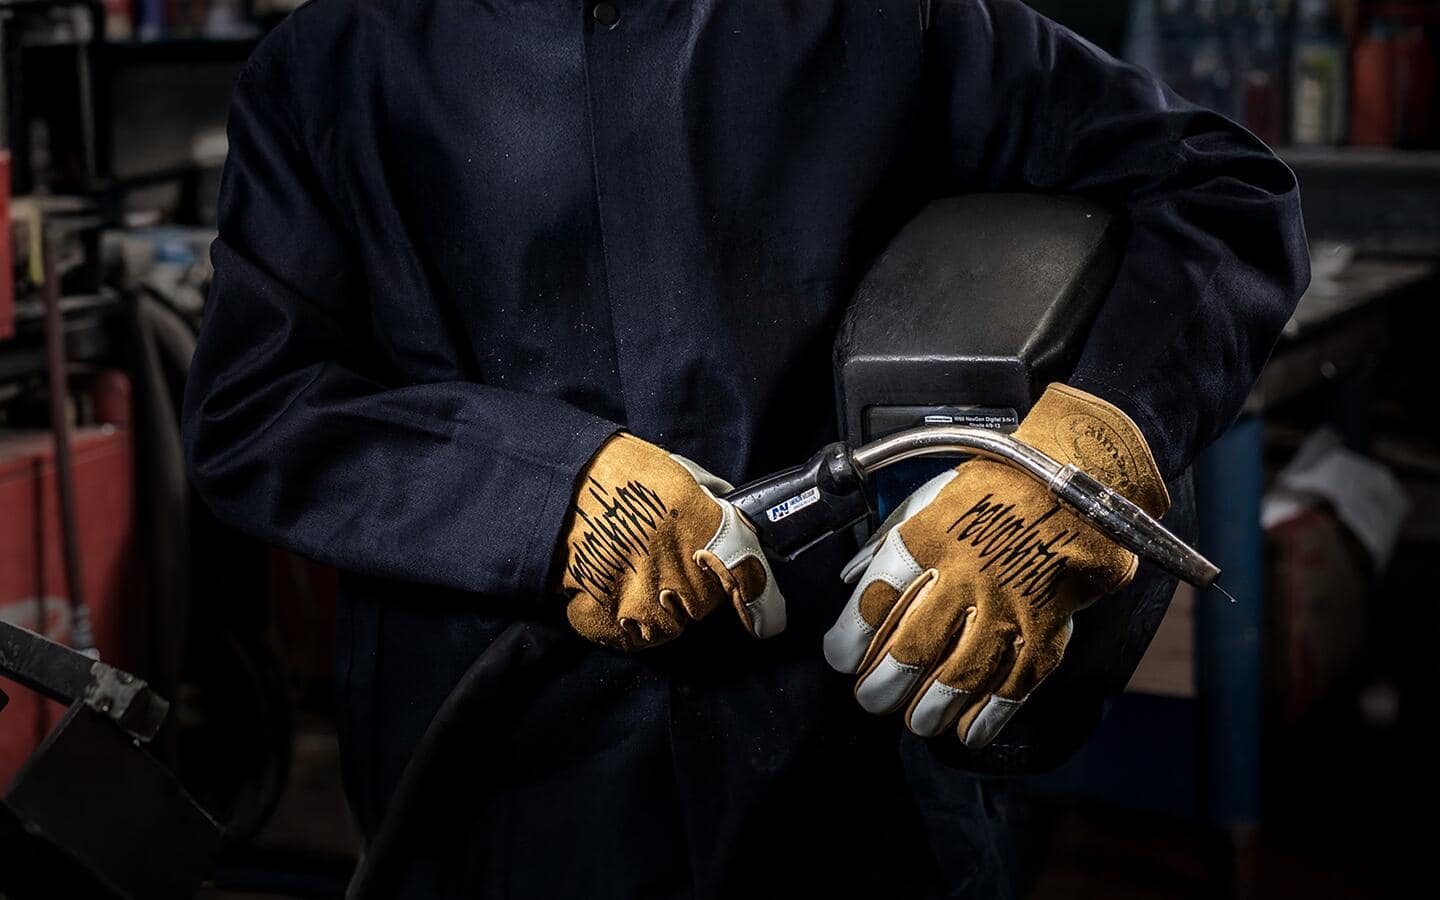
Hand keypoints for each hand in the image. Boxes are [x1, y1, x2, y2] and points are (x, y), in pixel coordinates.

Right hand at [558, 434, 785, 650]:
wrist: (552, 474)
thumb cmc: (616, 467)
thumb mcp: (677, 473)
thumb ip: (709, 504)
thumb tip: (732, 524)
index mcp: (706, 529)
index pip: (748, 582)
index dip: (760, 608)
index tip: (764, 623)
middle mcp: (679, 571)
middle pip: (698, 609)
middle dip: (686, 592)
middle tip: (659, 563)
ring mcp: (637, 598)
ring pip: (661, 630)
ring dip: (651, 612)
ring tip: (630, 577)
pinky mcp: (598, 611)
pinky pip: (619, 635)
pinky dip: (613, 621)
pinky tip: (605, 592)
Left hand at [823, 384, 1168, 746]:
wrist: (1080, 484)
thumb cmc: (999, 487)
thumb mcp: (933, 495)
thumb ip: (890, 536)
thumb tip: (852, 576)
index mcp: (930, 538)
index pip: (876, 599)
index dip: (851, 636)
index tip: (841, 657)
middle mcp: (966, 575)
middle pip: (912, 648)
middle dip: (884, 685)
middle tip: (871, 699)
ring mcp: (1008, 605)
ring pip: (959, 675)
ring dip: (931, 708)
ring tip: (915, 721)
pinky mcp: (1047, 627)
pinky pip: (1014, 684)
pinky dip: (989, 716)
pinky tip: (969, 732)